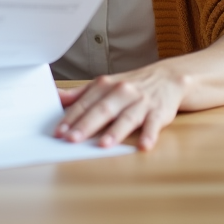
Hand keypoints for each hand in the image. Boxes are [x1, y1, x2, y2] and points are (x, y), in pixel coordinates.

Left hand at [55, 62, 187, 150]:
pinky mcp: (159, 112)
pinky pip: (154, 124)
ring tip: (103, 144)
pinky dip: (149, 135)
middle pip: (102, 110)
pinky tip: (144, 146)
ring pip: (127, 117)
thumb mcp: (104, 85)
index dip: (71, 117)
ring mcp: (141, 102)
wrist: (167, 78)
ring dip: (115, 131)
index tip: (58, 131)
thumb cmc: (131, 86)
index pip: (85, 103)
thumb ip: (80, 94)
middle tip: (72, 139)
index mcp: (105, 86)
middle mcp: (122, 92)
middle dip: (86, 125)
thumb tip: (56, 97)